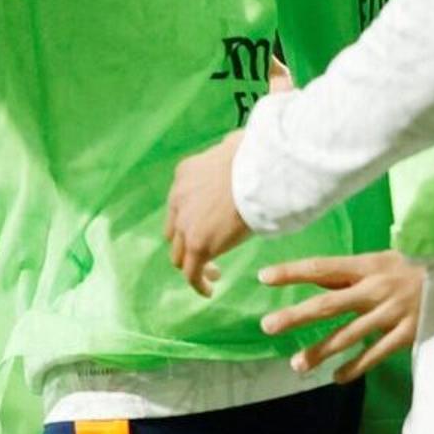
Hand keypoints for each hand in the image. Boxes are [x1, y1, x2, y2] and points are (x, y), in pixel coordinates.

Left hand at [166, 131, 253, 296]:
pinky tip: (209, 290)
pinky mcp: (198, 244)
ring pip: (179, 253)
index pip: (180, 202)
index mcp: (186, 174)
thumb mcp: (237, 145)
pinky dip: (198, 283)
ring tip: (213, 272)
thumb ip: (231, 149)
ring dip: (192, 264)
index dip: (191, 217)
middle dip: (187, 241)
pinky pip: (191, 272)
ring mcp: (185, 223)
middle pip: (174, 229)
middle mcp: (178, 199)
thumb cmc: (258, 155)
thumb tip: (236, 143)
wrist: (259, 171)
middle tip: (207, 250)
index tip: (208, 224)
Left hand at [257, 249, 422, 382]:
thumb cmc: (416, 266)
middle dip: (296, 315)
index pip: (323, 267)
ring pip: (349, 334)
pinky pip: (376, 354)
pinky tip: (337, 377)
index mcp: (369, 265)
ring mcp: (392, 313)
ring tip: (297, 365)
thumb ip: (349, 273)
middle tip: (267, 326)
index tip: (264, 276)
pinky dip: (356, 367)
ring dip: (321, 351)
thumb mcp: (382, 260)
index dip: (293, 271)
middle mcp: (377, 288)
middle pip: (329, 303)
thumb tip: (312, 277)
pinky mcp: (408, 333)